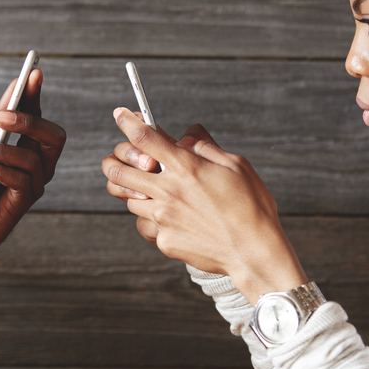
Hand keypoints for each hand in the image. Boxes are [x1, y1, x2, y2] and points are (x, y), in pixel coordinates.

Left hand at [0, 68, 65, 268]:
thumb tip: (16, 85)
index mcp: (33, 149)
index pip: (42, 117)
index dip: (38, 96)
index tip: (32, 73)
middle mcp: (42, 166)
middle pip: (54, 136)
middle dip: (29, 122)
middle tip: (0, 116)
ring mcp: (36, 186)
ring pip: (32, 158)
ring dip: (1, 152)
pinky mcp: (24, 204)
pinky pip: (20, 181)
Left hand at [102, 108, 305, 301]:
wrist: (254, 253)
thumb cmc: (251, 207)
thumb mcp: (236, 165)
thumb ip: (205, 147)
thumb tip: (185, 138)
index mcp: (185, 167)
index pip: (144, 137)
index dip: (127, 121)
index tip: (120, 115)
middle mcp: (168, 190)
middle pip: (119, 170)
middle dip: (113, 160)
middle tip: (117, 159)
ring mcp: (163, 217)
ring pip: (130, 199)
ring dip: (136, 192)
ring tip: (154, 192)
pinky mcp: (163, 240)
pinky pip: (145, 225)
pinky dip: (152, 219)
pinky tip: (170, 219)